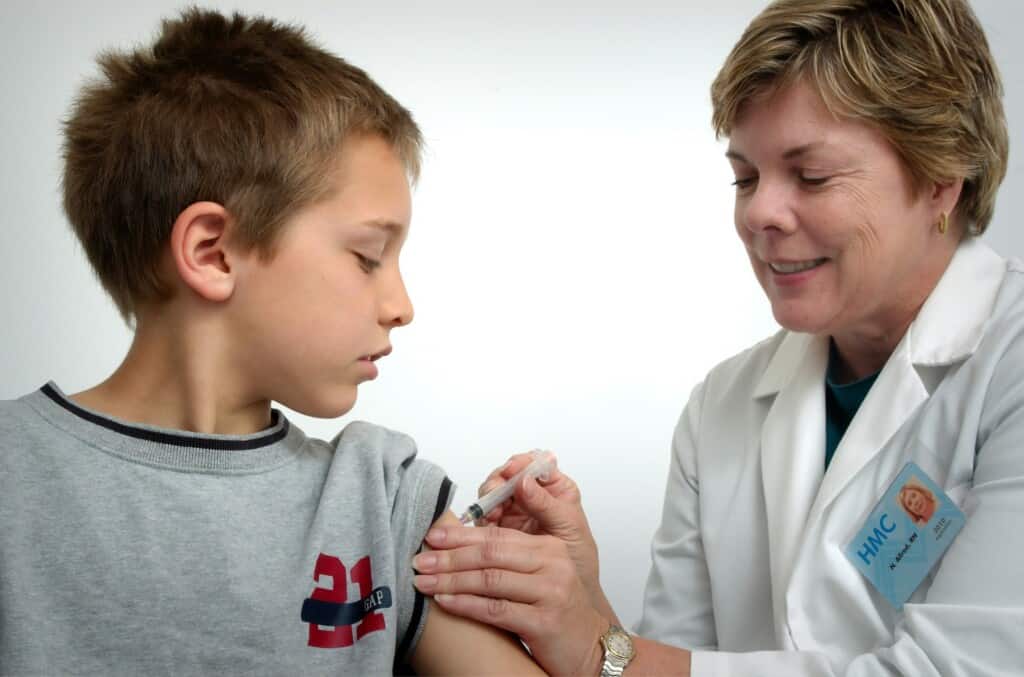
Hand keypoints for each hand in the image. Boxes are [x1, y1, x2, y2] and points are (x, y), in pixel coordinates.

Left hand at [413, 515, 608, 676]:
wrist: (591, 648)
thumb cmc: (559, 611)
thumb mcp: (541, 576)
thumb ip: (511, 559)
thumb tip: (460, 548)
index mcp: (549, 547)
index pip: (498, 534)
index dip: (461, 534)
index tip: (432, 536)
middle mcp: (553, 564)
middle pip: (491, 553)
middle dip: (450, 556)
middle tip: (420, 559)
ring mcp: (551, 592)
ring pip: (490, 579)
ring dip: (451, 580)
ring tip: (424, 581)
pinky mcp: (545, 621)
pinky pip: (496, 610)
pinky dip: (465, 604)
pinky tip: (444, 601)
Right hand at [474, 453, 602, 599]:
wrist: (568, 597)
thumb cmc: (578, 560)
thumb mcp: (570, 529)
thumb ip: (548, 504)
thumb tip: (525, 480)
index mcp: (555, 489)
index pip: (535, 464)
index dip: (522, 463)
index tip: (514, 470)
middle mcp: (531, 496)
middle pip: (508, 475)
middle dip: (499, 480)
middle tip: (496, 491)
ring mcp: (513, 511)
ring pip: (493, 493)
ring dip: (488, 498)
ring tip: (492, 512)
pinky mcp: (498, 529)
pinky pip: (483, 515)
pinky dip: (481, 517)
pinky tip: (486, 523)